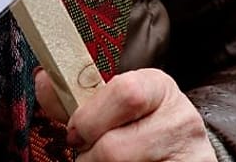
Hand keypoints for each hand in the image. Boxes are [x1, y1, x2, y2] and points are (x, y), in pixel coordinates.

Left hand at [35, 68, 214, 161]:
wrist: (182, 152)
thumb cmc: (139, 124)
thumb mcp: (113, 104)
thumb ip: (76, 97)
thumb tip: (44, 81)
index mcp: (157, 86)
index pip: (125, 93)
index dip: (89, 118)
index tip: (74, 132)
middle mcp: (180, 118)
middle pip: (115, 147)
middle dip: (90, 155)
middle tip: (88, 154)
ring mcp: (190, 153)